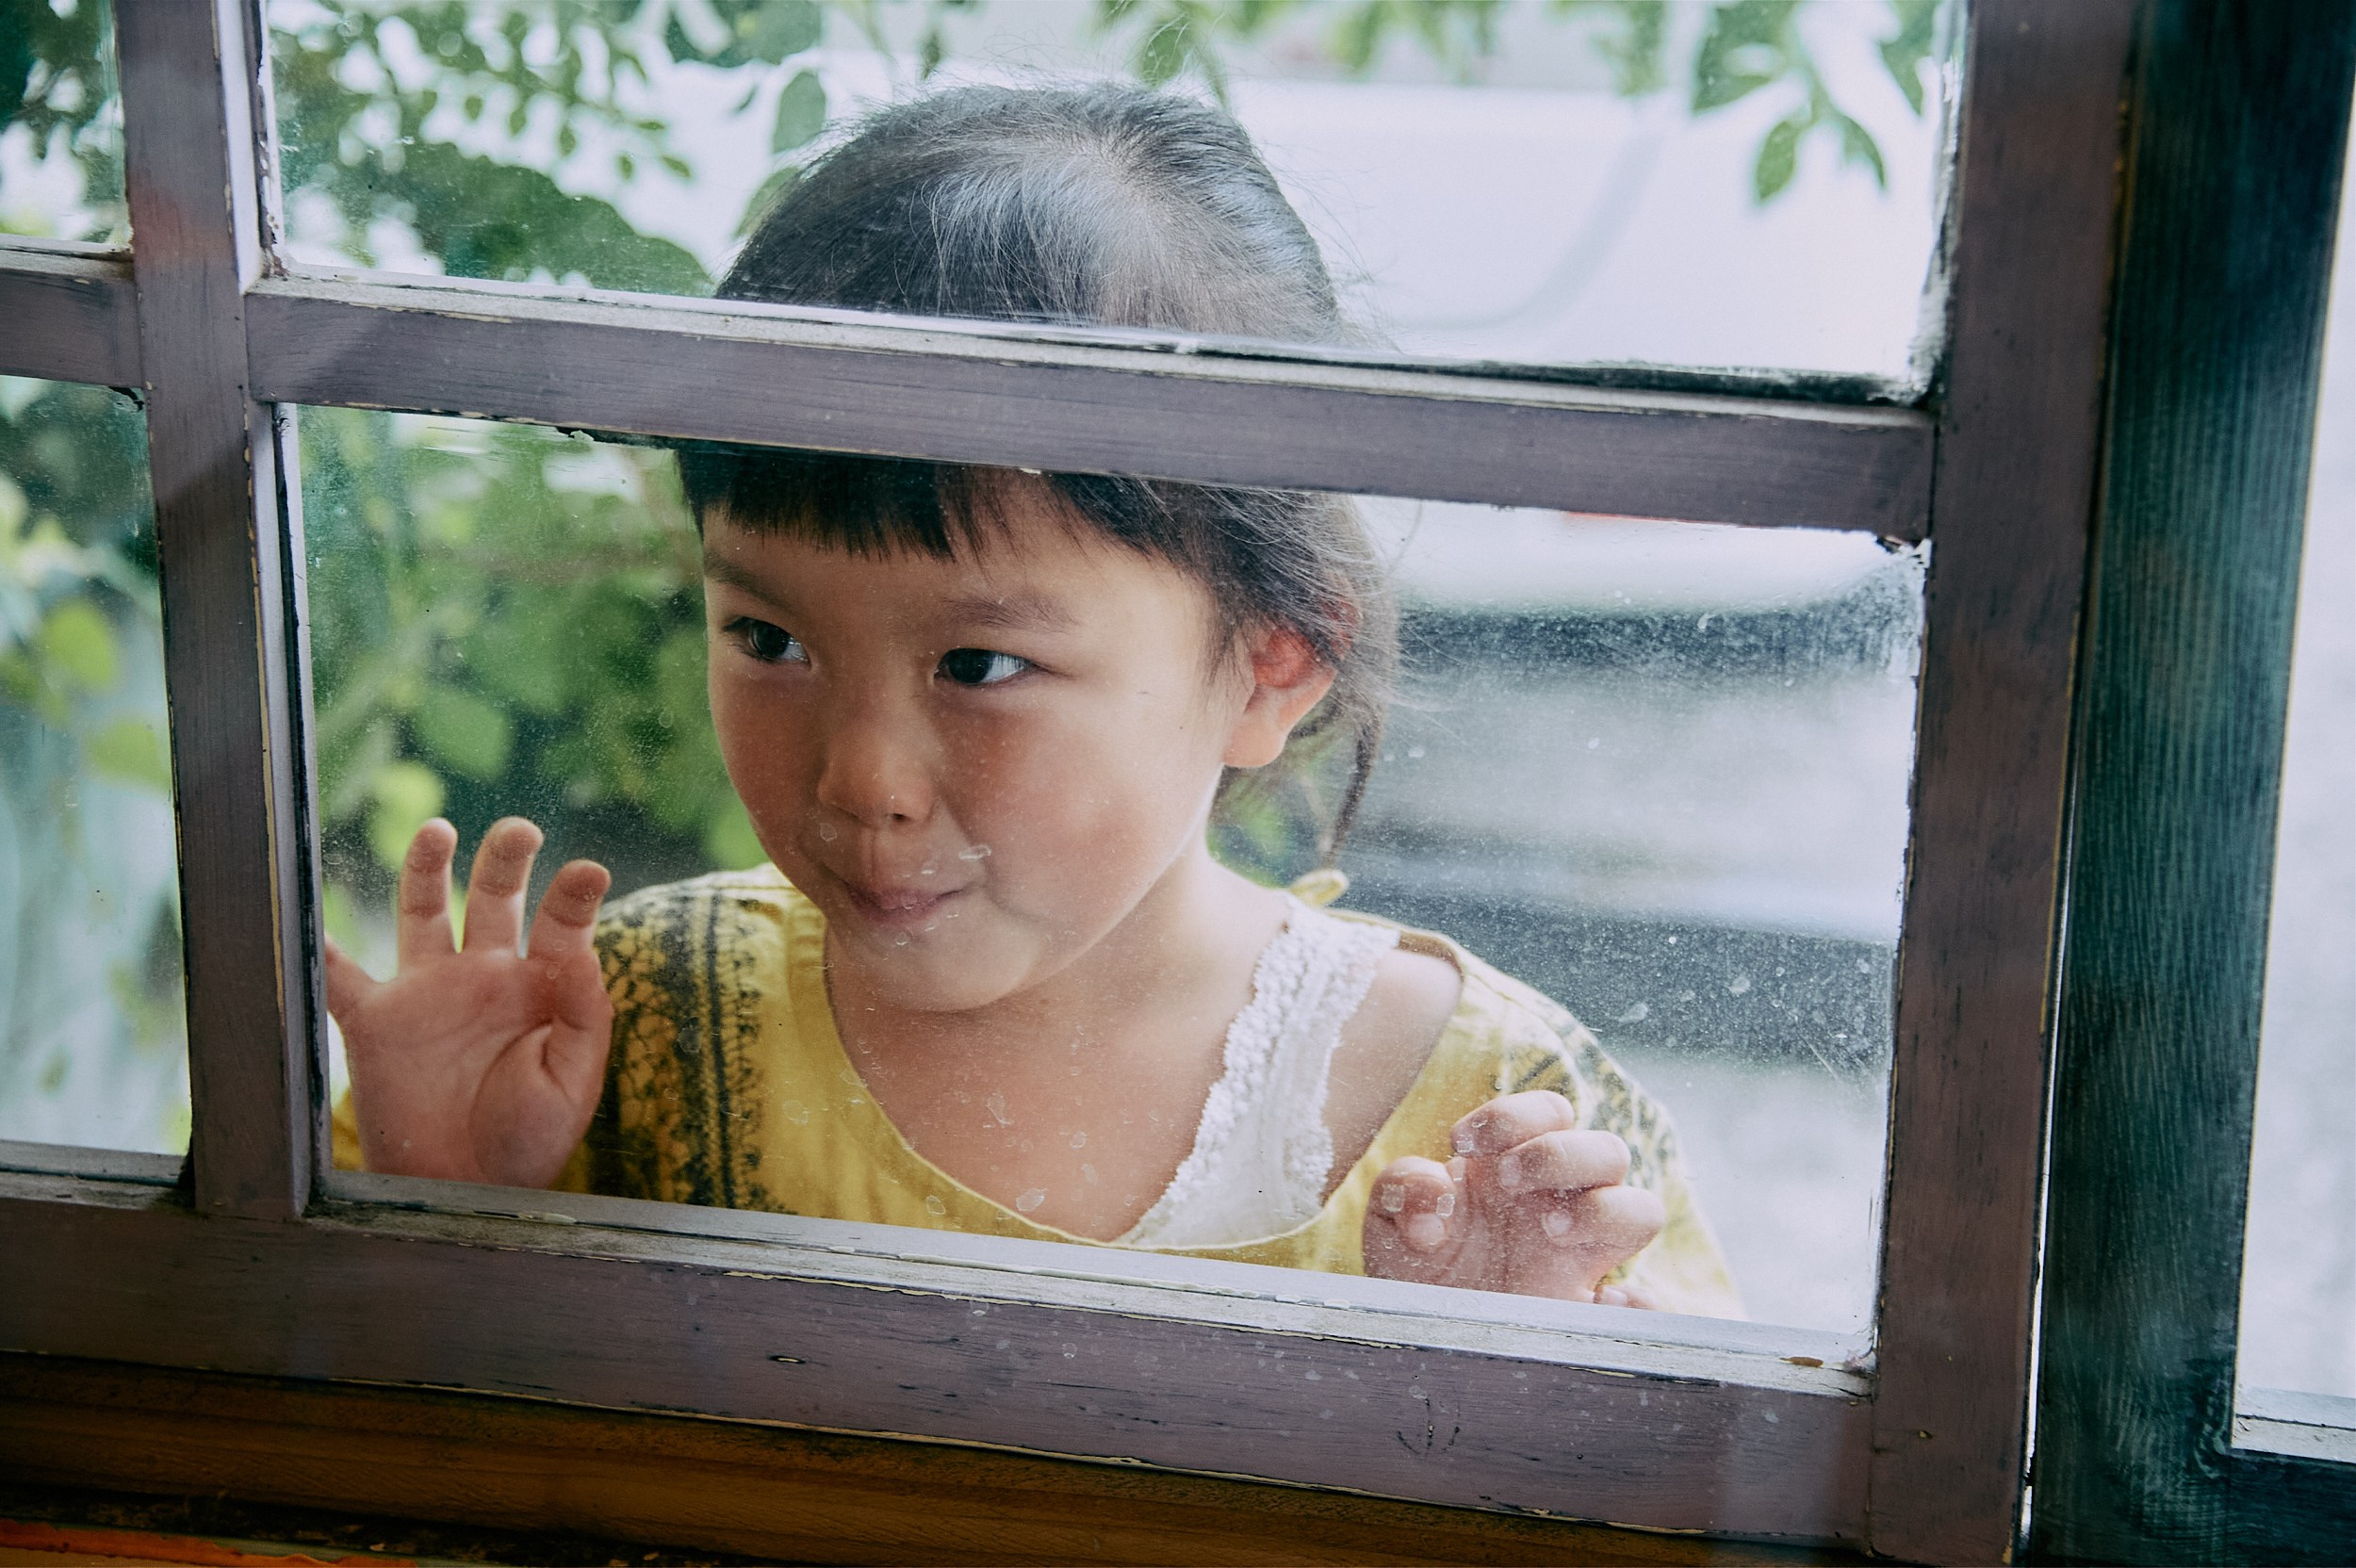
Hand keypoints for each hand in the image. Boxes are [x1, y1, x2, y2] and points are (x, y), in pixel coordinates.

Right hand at [325, 817, 612, 1188]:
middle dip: (506, 859)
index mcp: (542, 987)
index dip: (575, 895)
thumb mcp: (573, 1082)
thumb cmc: (529, 1139)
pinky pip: (339, 975)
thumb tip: (584, 950)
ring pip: (424, 911)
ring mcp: (429, 992)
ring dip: (427, 868)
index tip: (589, 872)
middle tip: (520, 830)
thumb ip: (582, 1015)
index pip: (562, 924)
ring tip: (439, 829)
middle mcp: (486, 975)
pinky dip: (321, 948)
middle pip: (495, 897)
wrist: (463, 1193)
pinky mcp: (376, 1021)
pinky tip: (310, 914)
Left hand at [1362, 1091, 1663, 1304]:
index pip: (1551, 1114)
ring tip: (1549, 1230)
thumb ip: (1403, 1188)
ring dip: (1604, 1209)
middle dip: (1558, 1154)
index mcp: (1517, 1168)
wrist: (1416, 1339)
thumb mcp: (1389, 1223)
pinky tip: (1599, 1304)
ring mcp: (1582, 1259)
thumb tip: (1440, 1188)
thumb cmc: (1412, 1270)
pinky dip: (1645, 1303)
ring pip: (1642, 1209)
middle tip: (1505, 1182)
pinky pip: (1653, 1306)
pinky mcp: (1590, 1315)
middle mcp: (1560, 1204)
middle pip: (1607, 1150)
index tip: (1461, 1143)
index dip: (1513, 1115)